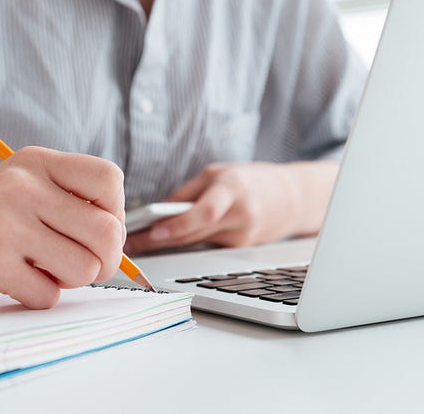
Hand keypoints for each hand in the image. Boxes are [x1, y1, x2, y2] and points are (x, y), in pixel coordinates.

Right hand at [0, 146, 125, 308]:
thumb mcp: (17, 191)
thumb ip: (65, 202)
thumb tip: (120, 240)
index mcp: (34, 162)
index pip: (110, 180)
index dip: (113, 214)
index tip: (90, 231)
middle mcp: (22, 185)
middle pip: (108, 231)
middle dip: (101, 261)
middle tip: (72, 266)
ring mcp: (5, 222)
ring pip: (85, 268)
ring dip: (66, 282)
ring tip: (35, 271)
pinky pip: (48, 295)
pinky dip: (35, 298)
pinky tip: (9, 283)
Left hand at [124, 161, 337, 253]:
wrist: (292, 199)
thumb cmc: (250, 180)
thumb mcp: (217, 173)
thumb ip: (188, 193)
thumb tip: (158, 212)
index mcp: (234, 190)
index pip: (205, 213)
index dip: (177, 226)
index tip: (152, 233)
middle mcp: (241, 217)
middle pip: (194, 234)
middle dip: (159, 240)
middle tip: (130, 243)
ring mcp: (243, 238)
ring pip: (196, 244)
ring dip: (168, 243)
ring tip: (139, 242)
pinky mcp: (241, 251)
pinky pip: (206, 247)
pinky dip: (186, 243)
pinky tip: (166, 242)